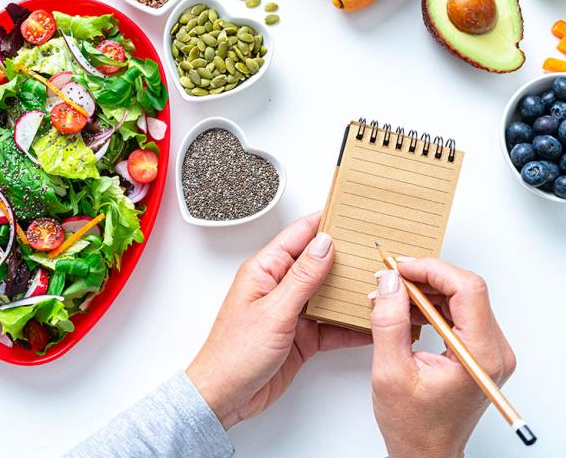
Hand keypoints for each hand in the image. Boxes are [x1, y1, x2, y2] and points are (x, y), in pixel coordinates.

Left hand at [186, 212, 370, 428]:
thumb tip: (324, 244)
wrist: (227, 397)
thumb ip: (302, 278)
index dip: (324, 222)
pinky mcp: (302, 336)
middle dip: (346, 256)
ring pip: (329, 294)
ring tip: (381, 284)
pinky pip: (332, 325)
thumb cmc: (234, 354)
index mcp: (264, 271)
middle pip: (318, 263)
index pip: (298, 236)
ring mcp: (292, 312)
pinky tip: (370, 322)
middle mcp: (279, 287)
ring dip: (351, 292)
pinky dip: (350, 324)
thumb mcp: (274, 312)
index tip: (350, 212)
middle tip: (376, 250)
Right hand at [370, 258, 516, 457]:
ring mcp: (488, 351)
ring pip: (460, 298)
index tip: (400, 267)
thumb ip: (389, 321)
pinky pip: (457, 313)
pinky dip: (429, 305)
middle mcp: (493, 351)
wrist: (425, 453)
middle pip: (465, 290)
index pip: (467, 289)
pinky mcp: (477, 351)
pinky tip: (403, 310)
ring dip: (423, 291)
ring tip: (390, 297)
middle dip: (424, 278)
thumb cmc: (413, 425)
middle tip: (390, 278)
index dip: (431, 270)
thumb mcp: (390, 370)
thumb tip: (390, 282)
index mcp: (480, 355)